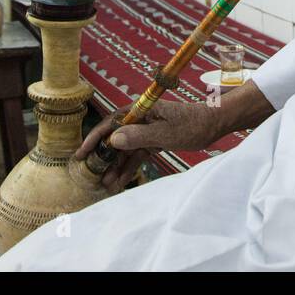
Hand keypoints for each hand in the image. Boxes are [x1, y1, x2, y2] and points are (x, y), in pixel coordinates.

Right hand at [75, 100, 226, 191]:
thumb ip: (138, 136)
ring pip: (125, 149)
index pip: (110, 124)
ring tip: (107, 184)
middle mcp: (139, 119)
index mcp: (139, 111)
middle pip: (115, 138)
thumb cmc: (191, 124)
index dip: (94, 139)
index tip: (81, 154)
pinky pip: (137, 154)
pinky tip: (121, 180)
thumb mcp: (165, 133)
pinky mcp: (153, 140)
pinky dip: (129, 167)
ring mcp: (146, 130)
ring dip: (116, 166)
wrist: (213, 124)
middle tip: (93, 176)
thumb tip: (113, 139)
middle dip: (104, 158)